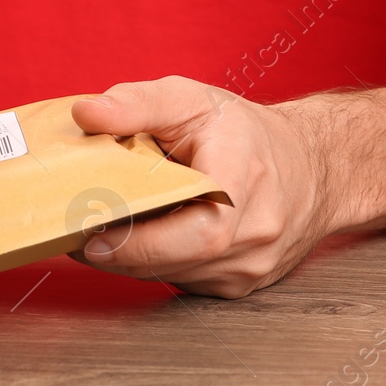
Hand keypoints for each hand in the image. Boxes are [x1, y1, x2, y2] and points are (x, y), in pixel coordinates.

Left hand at [69, 76, 334, 297]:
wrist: (311, 166)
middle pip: (174, 260)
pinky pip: (182, 280)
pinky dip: (154, 262)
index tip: (90, 235)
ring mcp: (251, 268)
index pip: (195, 232)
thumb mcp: (192, 100)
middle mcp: (255, 235)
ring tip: (99, 228)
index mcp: (246, 184)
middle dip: (118, 252)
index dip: (138, 241)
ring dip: (131, 258)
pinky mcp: (240, 285)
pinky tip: (141, 237)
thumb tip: (86, 112)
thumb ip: (137, 104)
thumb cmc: (245, 132)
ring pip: (172, 275)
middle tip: (75, 233)